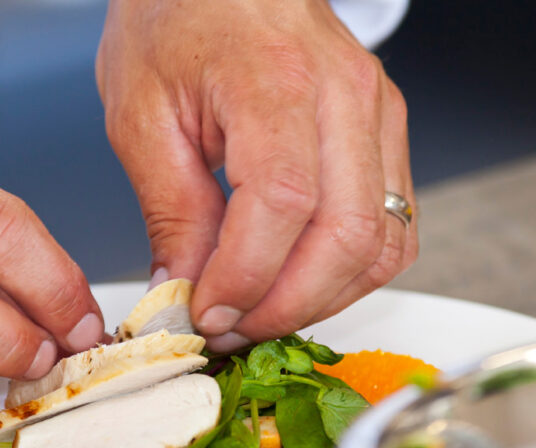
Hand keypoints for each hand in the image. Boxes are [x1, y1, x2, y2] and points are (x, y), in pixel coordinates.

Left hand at [97, 0, 416, 349]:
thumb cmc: (177, 18)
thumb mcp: (142, 113)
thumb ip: (170, 211)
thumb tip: (183, 293)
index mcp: (275, 79)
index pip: (282, 204)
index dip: (247, 277)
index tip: (206, 312)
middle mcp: (343, 94)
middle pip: (346, 235)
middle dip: (286, 305)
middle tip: (233, 328)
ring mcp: (377, 111)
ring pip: (382, 242)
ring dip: (323, 299)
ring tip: (262, 313)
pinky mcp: (386, 130)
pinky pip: (393, 225)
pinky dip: (352, 272)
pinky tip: (303, 283)